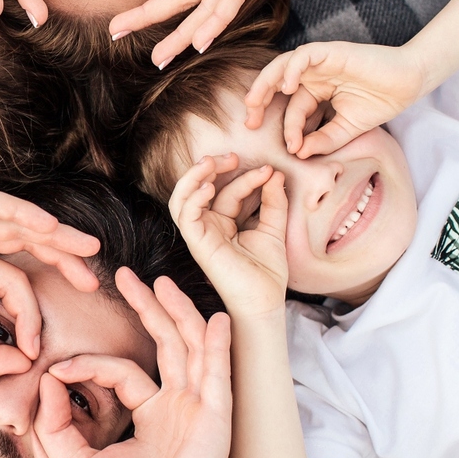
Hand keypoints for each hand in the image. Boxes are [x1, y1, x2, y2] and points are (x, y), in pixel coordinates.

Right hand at [0, 189, 101, 382]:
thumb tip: (23, 364)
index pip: (11, 283)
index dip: (30, 314)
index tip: (33, 348)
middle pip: (25, 243)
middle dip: (62, 258)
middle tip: (94, 278)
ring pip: (17, 220)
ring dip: (55, 233)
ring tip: (88, 249)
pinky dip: (22, 213)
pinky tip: (49, 228)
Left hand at [36, 269, 232, 457]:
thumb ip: (57, 422)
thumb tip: (46, 380)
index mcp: (152, 417)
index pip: (122, 370)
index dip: (88, 365)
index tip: (56, 369)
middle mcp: (178, 409)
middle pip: (166, 344)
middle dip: (147, 308)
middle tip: (127, 275)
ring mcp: (199, 412)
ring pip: (190, 348)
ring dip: (177, 313)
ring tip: (160, 281)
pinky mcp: (214, 422)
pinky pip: (217, 375)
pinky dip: (217, 345)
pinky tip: (216, 319)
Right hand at [168, 155, 288, 317]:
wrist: (264, 300)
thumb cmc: (267, 272)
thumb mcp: (274, 228)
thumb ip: (273, 202)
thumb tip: (275, 174)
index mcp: (225, 223)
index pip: (229, 191)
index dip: (246, 177)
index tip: (270, 171)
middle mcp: (209, 227)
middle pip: (201, 188)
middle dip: (215, 168)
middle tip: (235, 156)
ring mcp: (201, 235)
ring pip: (183, 198)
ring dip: (194, 176)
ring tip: (212, 161)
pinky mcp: (197, 243)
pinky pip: (185, 216)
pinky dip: (193, 197)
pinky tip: (208, 186)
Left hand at [245, 41, 425, 157]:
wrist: (407, 84)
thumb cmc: (380, 102)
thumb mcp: (347, 129)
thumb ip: (324, 139)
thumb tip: (299, 152)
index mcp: (315, 91)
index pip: (292, 110)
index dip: (287, 129)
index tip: (291, 148)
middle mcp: (313, 75)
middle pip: (275, 84)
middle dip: (259, 101)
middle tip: (250, 122)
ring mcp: (320, 62)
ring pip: (281, 66)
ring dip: (265, 83)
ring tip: (254, 101)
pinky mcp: (329, 51)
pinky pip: (302, 56)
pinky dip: (291, 69)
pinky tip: (287, 87)